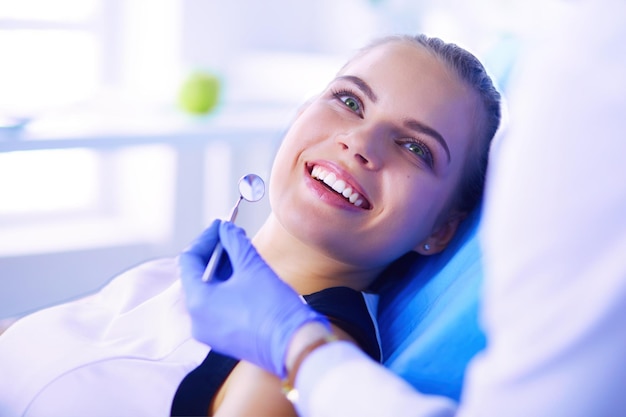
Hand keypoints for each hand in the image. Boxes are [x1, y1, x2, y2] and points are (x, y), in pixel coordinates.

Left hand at [178, 220, 328, 376]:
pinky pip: (217, 308)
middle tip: (232, 235)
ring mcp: (209, 332)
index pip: (190, 260)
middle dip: (215, 253)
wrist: (293, 345)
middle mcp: (197, 320)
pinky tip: (244, 275)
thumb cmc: (273, 307)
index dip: (205, 238)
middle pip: (197, 277)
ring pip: (208, 292)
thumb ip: (235, 242)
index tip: (221, 225)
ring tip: (241, 252)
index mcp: (197, 302)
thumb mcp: (252, 267)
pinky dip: (227, 289)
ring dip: (222, 270)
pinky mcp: (224, 339)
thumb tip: (226, 228)